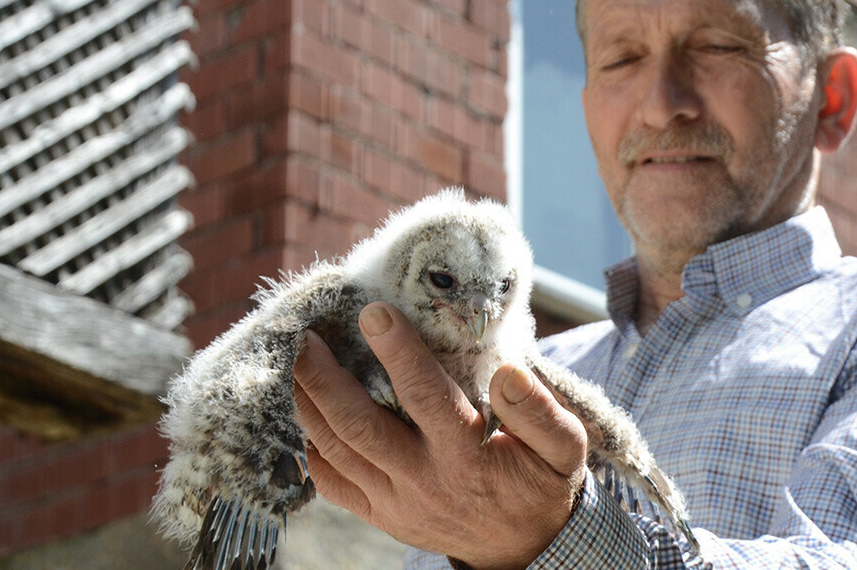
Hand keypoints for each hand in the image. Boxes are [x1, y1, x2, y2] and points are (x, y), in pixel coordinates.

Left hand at [293, 302, 588, 569]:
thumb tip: (507, 373)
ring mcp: (395, 502)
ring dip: (308, 403)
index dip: (398, 353)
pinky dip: (309, 447)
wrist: (523, 548)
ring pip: (336, 450)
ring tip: (293, 360)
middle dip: (325, 377)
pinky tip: (302, 411)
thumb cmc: (540, 482)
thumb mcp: (564, 449)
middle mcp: (423, 480)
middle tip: (305, 334)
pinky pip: (332, 483)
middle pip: (359, 425)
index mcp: (467, 457)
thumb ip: (541, 412)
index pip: (425, 398)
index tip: (374, 311)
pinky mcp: (380, 515)